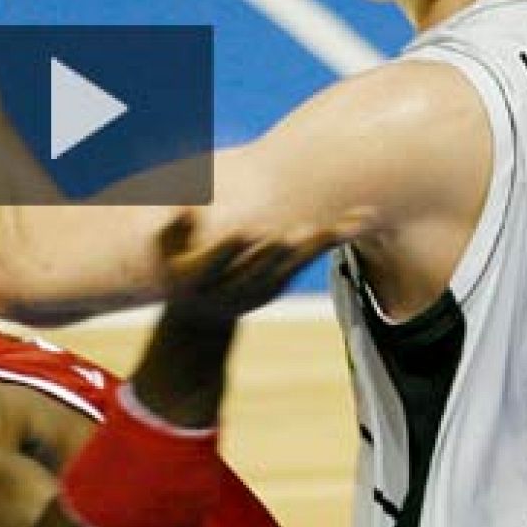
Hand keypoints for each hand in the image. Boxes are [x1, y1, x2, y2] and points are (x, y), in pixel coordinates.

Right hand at [157, 212, 329, 319]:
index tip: (242, 233)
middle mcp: (237, 286)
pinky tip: (360, 218)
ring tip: (344, 223)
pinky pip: (312, 255)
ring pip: (295, 260)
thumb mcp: (165, 253)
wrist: (202, 320)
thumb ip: (172, 229)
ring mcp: (264, 285)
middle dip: (277, 251)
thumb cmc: (180, 271)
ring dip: (321, 240)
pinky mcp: (282, 279)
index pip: (215, 264)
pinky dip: (335, 236)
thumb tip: (187, 207)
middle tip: (293, 234)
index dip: (230, 250)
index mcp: (203, 279)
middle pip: (261, 266)